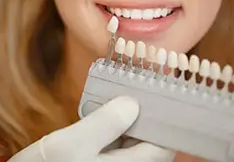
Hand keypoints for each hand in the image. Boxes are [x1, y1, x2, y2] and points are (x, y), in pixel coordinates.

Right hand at [8, 96, 175, 161]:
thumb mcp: (69, 145)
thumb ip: (104, 124)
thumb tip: (132, 104)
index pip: (163, 146)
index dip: (164, 119)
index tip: (159, 93)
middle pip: (148, 141)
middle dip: (144, 114)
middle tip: (137, 86)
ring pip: (131, 141)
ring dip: (128, 118)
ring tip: (122, 92)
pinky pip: (115, 143)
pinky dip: (113, 126)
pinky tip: (104, 109)